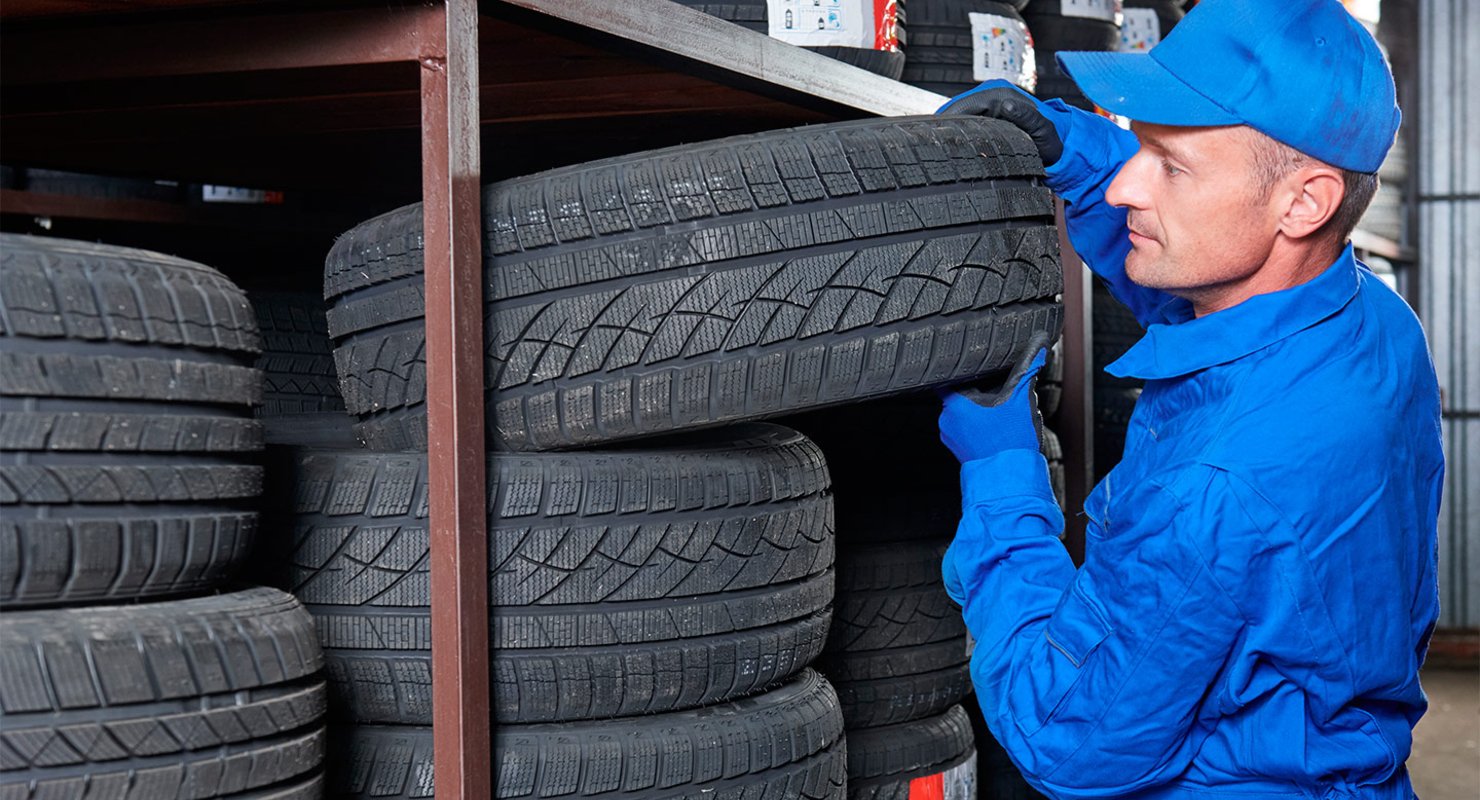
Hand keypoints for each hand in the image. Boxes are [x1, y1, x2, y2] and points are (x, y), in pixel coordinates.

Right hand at [937, 80, 1065, 166]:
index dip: (944, 122)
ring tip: (937, 152)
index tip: (933, 139)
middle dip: (942, 129)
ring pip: (957, 119)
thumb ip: (1027, 117)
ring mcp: (986, 106)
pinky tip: (950, 149)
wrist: (1059, 144)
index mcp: (998, 93)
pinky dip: (956, 135)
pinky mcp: (986, 117)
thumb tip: (1007, 106)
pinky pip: (964, 124)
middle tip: (931, 150)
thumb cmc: (1052, 139)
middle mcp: (990, 95)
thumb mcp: (1043, 129)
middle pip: (954, 111)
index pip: (961, 105)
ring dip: (948, 133)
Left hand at [938, 342, 1047, 463]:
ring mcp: (951, 435)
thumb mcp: (1021, 398)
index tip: (975, 361)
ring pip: (966, 410)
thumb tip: (1039, 342)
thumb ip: (1028, 366)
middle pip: (962, 391)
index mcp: (954, 403)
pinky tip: (998, 427)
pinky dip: (981, 422)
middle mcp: (946, 419)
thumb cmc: (1012, 442)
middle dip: (982, 389)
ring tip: (1002, 412)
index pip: (950, 373)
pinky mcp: (959, 448)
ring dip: (983, 407)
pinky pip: (968, 427)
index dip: (965, 365)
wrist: (1010, 479)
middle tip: (1001, 392)